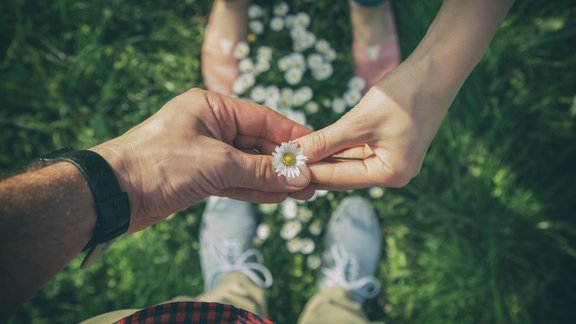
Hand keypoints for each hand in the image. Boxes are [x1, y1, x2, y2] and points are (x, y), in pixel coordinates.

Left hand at [92, 88, 312, 231]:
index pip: (262, 118)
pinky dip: (254, 189)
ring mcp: (204, 152)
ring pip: (247, 164)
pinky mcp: (199, 176)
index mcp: (211, 107)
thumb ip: (259, 170)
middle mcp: (209, 126)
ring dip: (273, 178)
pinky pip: (234, 180)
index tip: (315, 149)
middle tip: (313, 177)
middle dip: (284, 162)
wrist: (114, 194)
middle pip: (257, 142)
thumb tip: (298, 176)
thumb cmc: (160, 164)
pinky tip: (278, 196)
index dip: (291, 135)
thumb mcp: (217, 164)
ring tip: (303, 191)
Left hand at [297, 62, 451, 188]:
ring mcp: (393, 160)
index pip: (340, 178)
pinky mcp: (390, 146)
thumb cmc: (403, 96)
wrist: (435, 70)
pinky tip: (316, 144)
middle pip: (344, 175)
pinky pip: (357, 151)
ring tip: (294, 154)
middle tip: (283, 163)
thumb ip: (326, 141)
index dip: (310, 172)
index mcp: (391, 174)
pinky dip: (338, 147)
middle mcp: (393, 173)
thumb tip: (296, 156)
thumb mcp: (359, 121)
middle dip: (315, 167)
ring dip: (324, 157)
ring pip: (349, 163)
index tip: (282, 168)